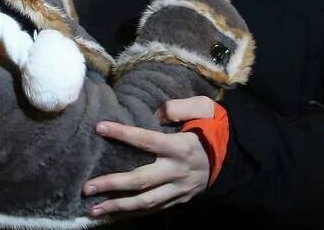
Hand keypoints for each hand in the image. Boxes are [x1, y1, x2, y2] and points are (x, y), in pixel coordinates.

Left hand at [84, 99, 216, 215]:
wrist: (235, 156)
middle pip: (141, 180)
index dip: (123, 134)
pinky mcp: (179, 200)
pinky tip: (114, 215)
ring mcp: (179, 189)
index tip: (99, 128)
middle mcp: (177, 171)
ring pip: (146, 202)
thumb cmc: (213, 128)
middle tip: (87, 187)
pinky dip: (133, 214)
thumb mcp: (202, 108)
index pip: (147, 140)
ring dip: (118, 207)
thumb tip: (156, 112)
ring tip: (94, 209)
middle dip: (112, 185)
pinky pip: (154, 210)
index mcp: (180, 147)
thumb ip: (177, 108)